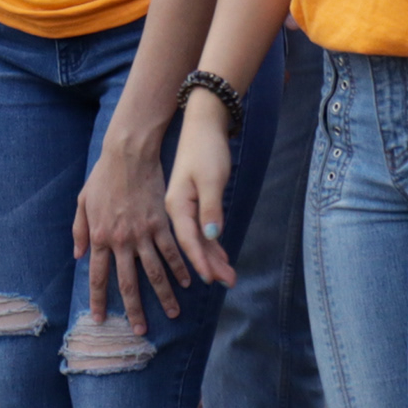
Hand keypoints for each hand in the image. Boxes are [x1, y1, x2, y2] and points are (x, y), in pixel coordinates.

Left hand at [72, 124, 188, 334]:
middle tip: (140, 330)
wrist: (127, 154)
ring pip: (154, 272)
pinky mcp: (161, 223)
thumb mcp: (83, 202)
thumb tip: (78, 255)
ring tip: (173, 313)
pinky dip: (180, 268)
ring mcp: (143, 233)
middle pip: (128, 283)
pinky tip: (189, 281)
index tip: (101, 319)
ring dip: (164, 295)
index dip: (99, 300)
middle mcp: (121, 241)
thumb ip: (79, 231)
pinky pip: (172, 251)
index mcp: (99, 237)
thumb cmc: (103, 176)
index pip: (98, 277)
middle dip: (134, 309)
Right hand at [162, 90, 240, 288]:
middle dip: (212, 264)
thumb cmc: (207, 150)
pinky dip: (213, 243)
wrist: (204, 126)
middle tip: (231, 282)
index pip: (189, 240)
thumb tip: (212, 236)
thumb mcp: (212, 179)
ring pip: (200, 238)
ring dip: (215, 257)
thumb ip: (211, 209)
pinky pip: (202, 229)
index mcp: (177, 205)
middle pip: (195, 243)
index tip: (211, 279)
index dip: (200, 260)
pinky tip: (222, 257)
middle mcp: (178, 209)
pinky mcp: (194, 202)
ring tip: (230, 276)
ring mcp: (185, 206)